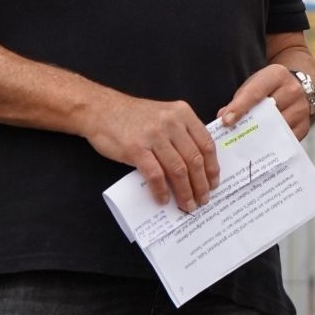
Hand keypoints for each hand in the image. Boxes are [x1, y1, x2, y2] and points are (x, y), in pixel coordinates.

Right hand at [84, 92, 219, 210]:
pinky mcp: (136, 149)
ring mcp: (154, 136)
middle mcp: (171, 123)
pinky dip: (161, 190)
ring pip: (178, 169)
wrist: (100, 110)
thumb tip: (196, 166)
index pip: (206, 144)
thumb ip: (181, 133)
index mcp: (182, 113)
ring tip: (188, 205)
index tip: (214, 183)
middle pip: (194, 159)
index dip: (212, 167)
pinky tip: (163, 200)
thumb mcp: (164, 114)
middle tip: (203, 200)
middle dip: (201, 184)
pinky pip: (155, 175)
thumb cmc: (132, 116)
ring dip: (185, 191)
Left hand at [218, 62, 313, 141]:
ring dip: (260, 137)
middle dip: (249, 125)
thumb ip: (239, 100)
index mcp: (277, 75)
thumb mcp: (254, 84)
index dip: (239, 107)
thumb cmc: (270, 87)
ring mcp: (301, 109)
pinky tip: (258, 149)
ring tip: (243, 145)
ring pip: (277, 127)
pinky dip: (271, 145)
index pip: (256, 92)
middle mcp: (293, 91)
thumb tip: (223, 118)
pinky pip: (285, 140)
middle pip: (268, 112)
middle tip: (232, 137)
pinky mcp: (304, 126)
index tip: (226, 121)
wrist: (299, 87)